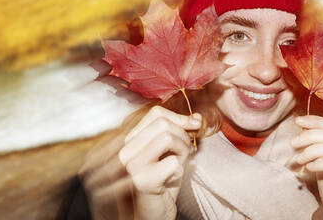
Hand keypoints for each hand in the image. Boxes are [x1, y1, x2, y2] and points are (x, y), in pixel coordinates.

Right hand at [79, 106, 201, 219]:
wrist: (152, 214)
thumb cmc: (161, 184)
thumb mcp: (170, 152)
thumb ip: (179, 133)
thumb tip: (196, 118)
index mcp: (130, 140)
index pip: (156, 113)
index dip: (179, 117)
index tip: (193, 125)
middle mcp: (125, 150)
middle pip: (162, 122)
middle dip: (182, 135)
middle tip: (186, 151)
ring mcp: (130, 165)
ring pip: (167, 137)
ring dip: (182, 149)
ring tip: (179, 163)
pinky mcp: (141, 180)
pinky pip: (173, 161)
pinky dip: (180, 168)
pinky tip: (172, 178)